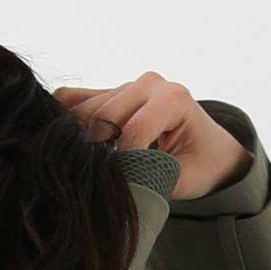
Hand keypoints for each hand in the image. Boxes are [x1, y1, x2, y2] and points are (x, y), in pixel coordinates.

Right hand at [52, 72, 254, 200]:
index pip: (133, 130)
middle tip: (101, 178)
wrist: (208, 147)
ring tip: (88, 166)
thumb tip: (117, 185)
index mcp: (173, 98)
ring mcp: (126, 86)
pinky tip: (62, 143)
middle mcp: (149, 84)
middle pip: (103, 117)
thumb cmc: (201, 164)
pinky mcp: (107, 93)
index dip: (124, 163)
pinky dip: (61, 119)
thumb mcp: (186, 179)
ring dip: (79, 141)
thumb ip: (154, 180)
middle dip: (97, 151)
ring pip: (83, 110)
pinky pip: (70, 99)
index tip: (125, 183)